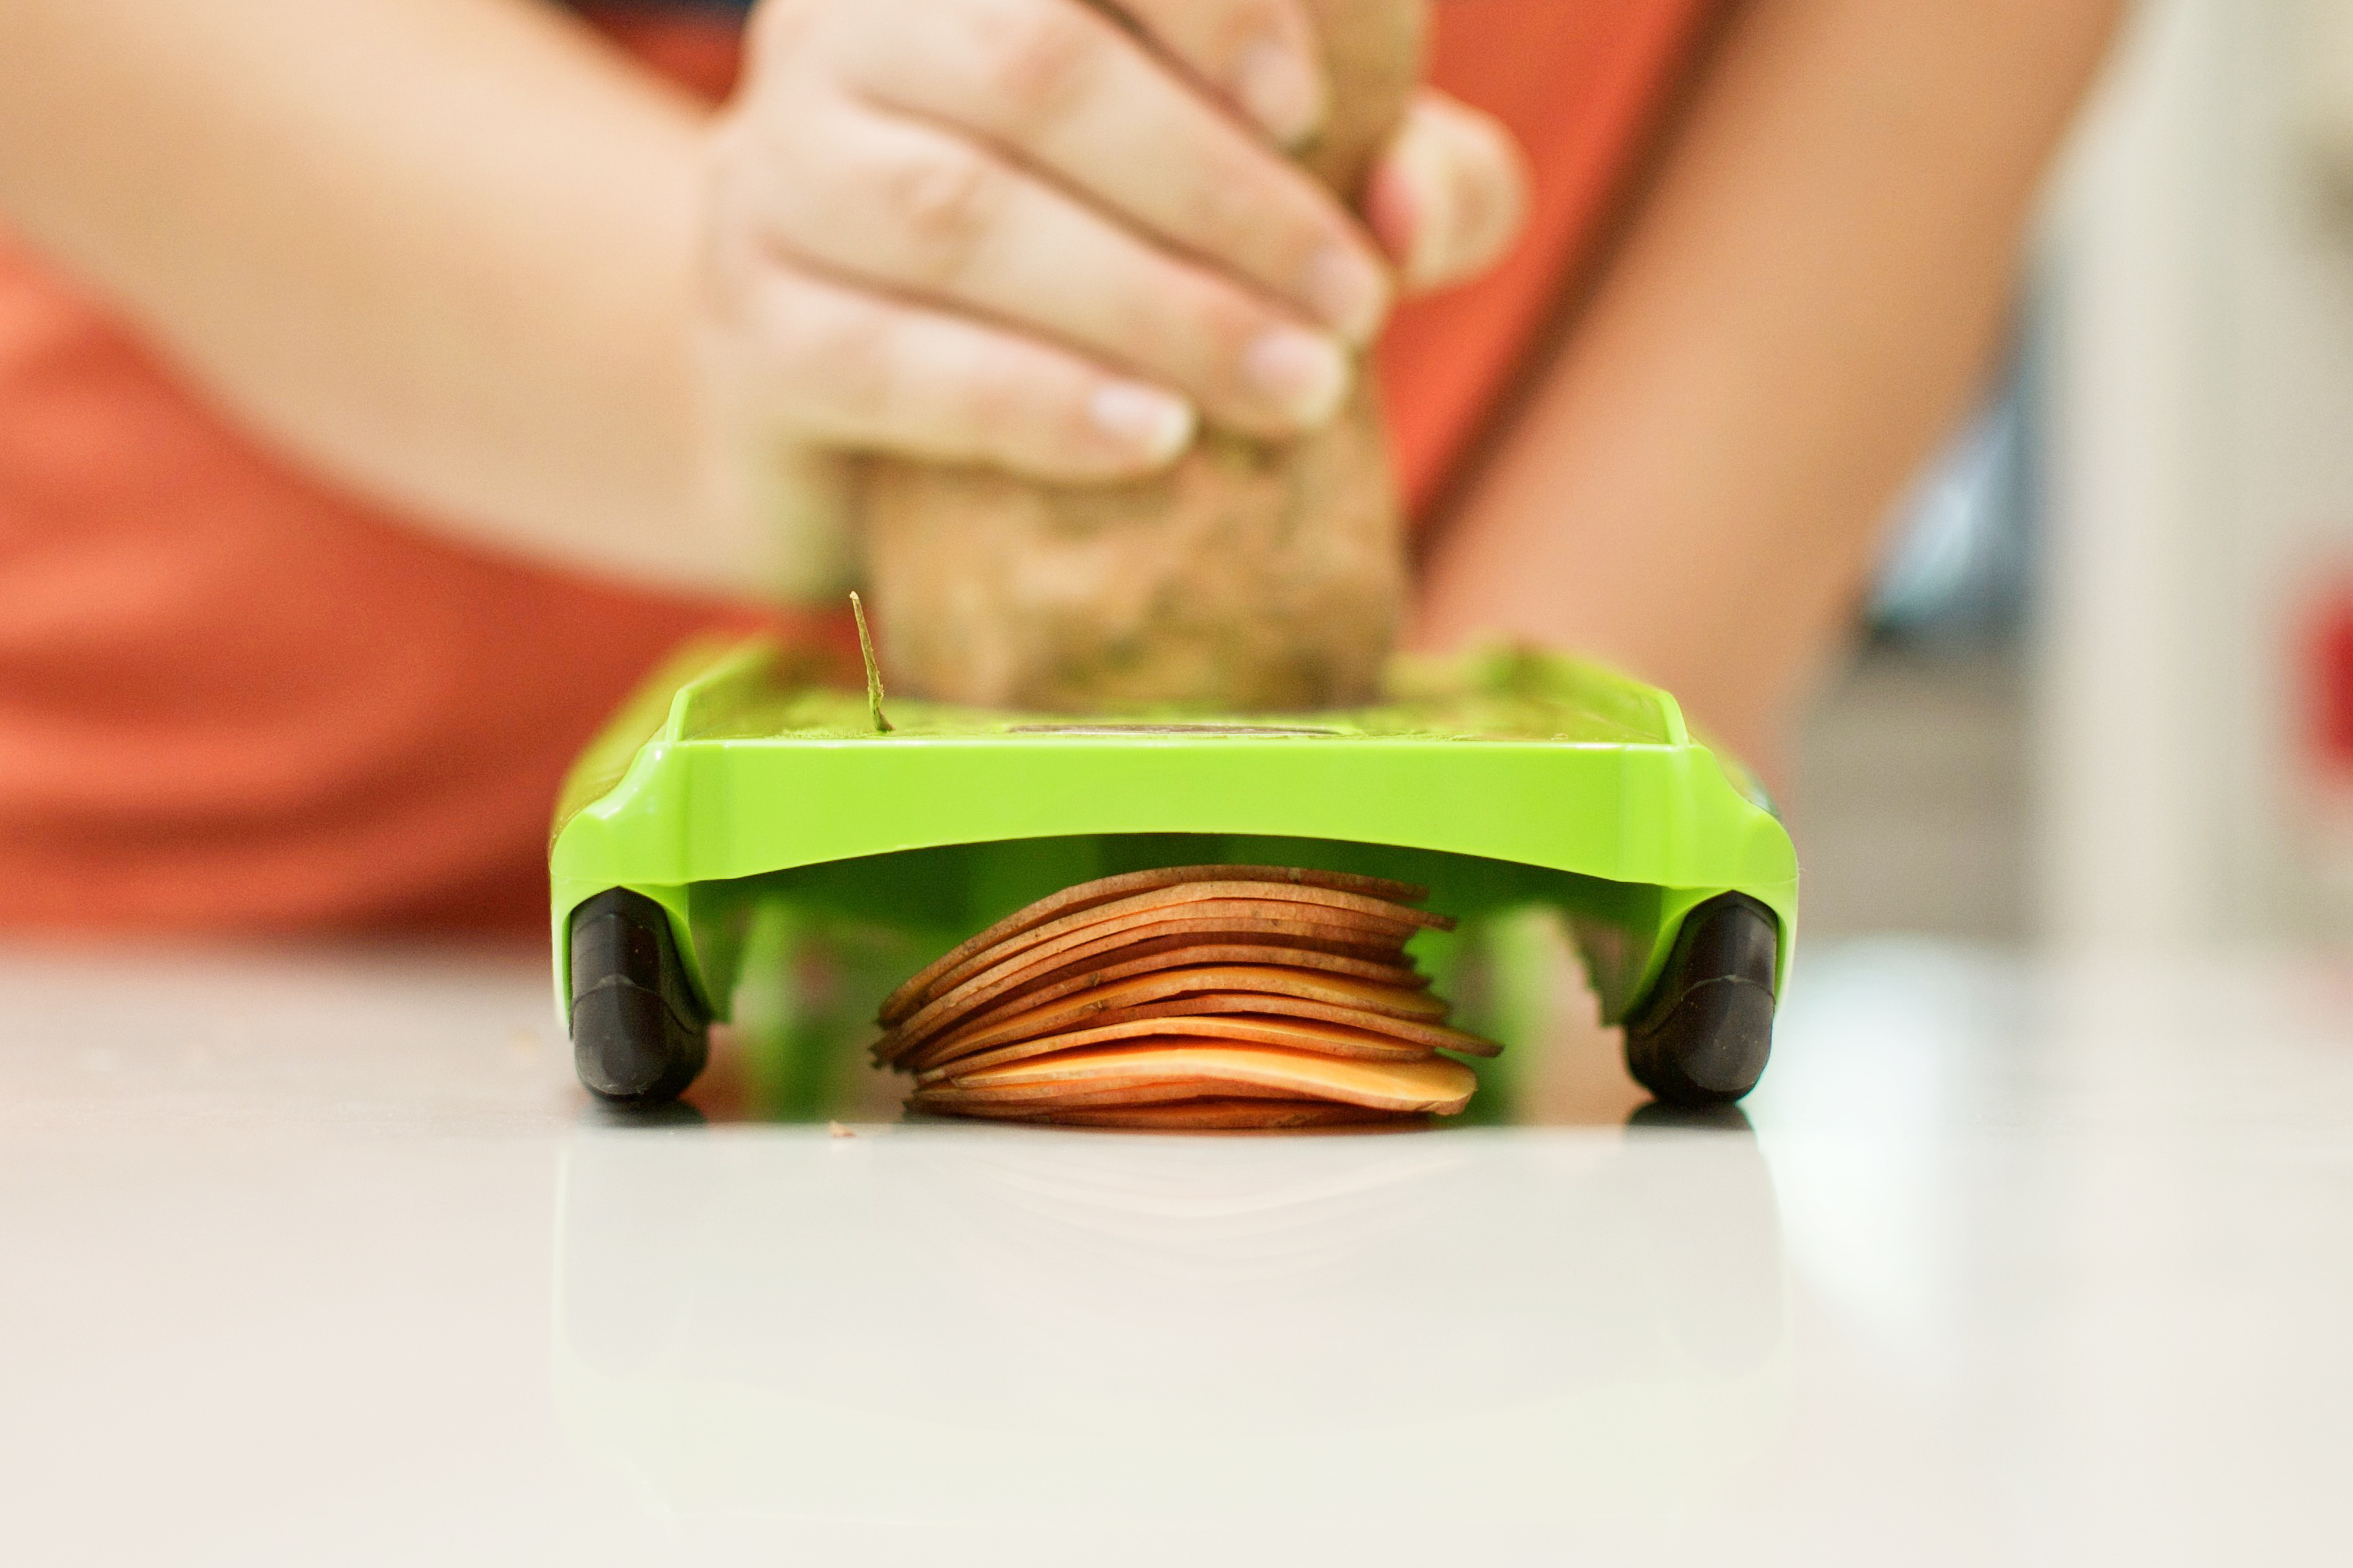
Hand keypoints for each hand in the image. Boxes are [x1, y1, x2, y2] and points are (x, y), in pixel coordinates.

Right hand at [697, 0, 1526, 496]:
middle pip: (1036, 67)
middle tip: (1351, 307)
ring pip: (962, 211)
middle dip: (1222, 193)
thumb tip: (1412, 209)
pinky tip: (1155, 442)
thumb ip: (1382, 167)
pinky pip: (887, 362)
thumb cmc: (1091, 266)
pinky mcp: (751, 335)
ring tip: (1296, 388)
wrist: (852, 413)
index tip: (1308, 107)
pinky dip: (1035, 401)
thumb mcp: (1254, 190)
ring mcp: (772, 177)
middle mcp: (837, 27)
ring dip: (1155, 306)